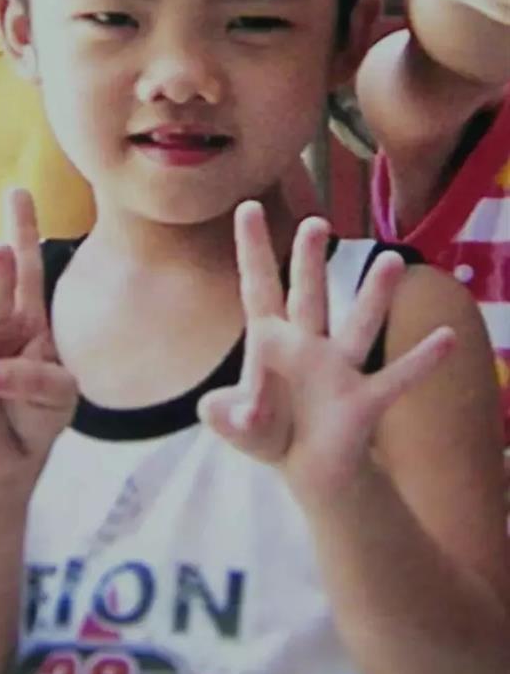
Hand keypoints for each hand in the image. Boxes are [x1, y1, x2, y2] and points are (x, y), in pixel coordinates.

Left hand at [199, 202, 454, 503]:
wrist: (307, 466)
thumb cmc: (268, 433)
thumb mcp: (239, 427)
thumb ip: (228, 419)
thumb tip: (235, 413)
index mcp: (271, 341)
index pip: (259, 287)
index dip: (254, 250)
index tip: (249, 207)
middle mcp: (308, 345)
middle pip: (308, 296)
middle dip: (308, 262)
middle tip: (314, 223)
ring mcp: (338, 370)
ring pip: (358, 325)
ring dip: (373, 296)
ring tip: (391, 260)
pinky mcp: (363, 401)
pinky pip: (397, 379)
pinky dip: (421, 361)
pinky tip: (446, 338)